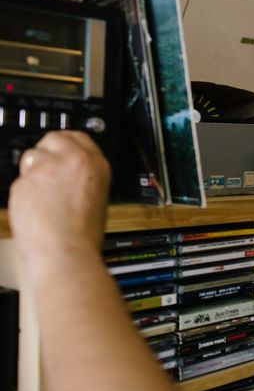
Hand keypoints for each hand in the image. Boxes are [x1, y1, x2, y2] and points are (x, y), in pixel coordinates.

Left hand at [8, 131, 110, 269]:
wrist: (65, 253)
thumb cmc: (83, 235)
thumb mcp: (97, 196)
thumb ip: (83, 176)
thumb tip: (68, 170)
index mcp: (96, 164)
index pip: (79, 137)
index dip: (68, 143)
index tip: (62, 149)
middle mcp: (72, 161)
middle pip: (54, 138)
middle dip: (48, 150)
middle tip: (47, 168)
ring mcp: (46, 169)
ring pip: (32, 156)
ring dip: (34, 170)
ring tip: (42, 195)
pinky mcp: (24, 182)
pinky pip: (20, 180)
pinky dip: (24, 191)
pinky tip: (34, 208)